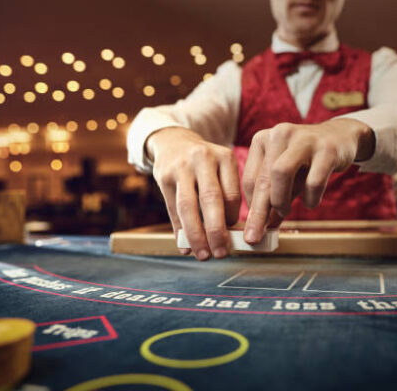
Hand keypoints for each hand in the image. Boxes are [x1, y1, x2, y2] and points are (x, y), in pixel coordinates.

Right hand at [146, 127, 240, 259]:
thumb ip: (226, 195)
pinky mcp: (164, 176)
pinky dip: (179, 230)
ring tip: (203, 255)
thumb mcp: (220, 168)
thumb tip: (230, 236)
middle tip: (221, 254)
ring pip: (188, 206)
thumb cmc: (205, 164)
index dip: (232, 219)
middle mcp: (203, 159)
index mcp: (224, 157)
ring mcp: (181, 167)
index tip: (232, 236)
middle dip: (217, 230)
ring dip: (196, 235)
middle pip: (211, 199)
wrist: (173, 141)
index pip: (232, 194)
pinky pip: (172, 209)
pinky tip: (184, 247)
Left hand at [242, 119, 373, 243]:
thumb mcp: (285, 177)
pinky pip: (313, 181)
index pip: (250, 179)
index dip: (251, 207)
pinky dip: (310, 198)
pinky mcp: (327, 149)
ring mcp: (303, 140)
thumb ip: (273, 199)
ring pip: (281, 173)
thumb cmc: (305, 162)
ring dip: (281, 200)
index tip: (253, 227)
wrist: (340, 138)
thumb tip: (262, 228)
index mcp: (262, 140)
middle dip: (258, 213)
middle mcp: (279, 134)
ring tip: (285, 212)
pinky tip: (310, 201)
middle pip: (263, 179)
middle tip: (255, 237)